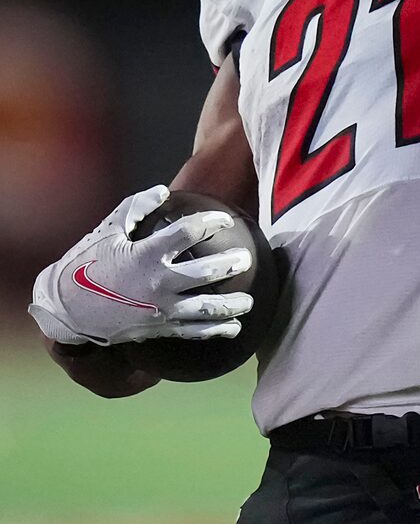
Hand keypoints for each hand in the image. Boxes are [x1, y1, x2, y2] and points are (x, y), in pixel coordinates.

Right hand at [29, 185, 252, 348]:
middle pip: (206, 273)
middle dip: (232, 264)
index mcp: (146, 254)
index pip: (188, 233)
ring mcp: (159, 309)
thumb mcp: (108, 229)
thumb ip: (136, 207)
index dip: (211, 223)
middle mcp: (157, 283)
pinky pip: (193, 332)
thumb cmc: (87, 263)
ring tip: (249, 301)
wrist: (67, 309)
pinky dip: (216, 331)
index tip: (224, 219)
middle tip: (246, 258)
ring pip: (205, 309)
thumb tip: (163, 191)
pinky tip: (233, 329)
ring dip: (232, 305)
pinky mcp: (158, 329)